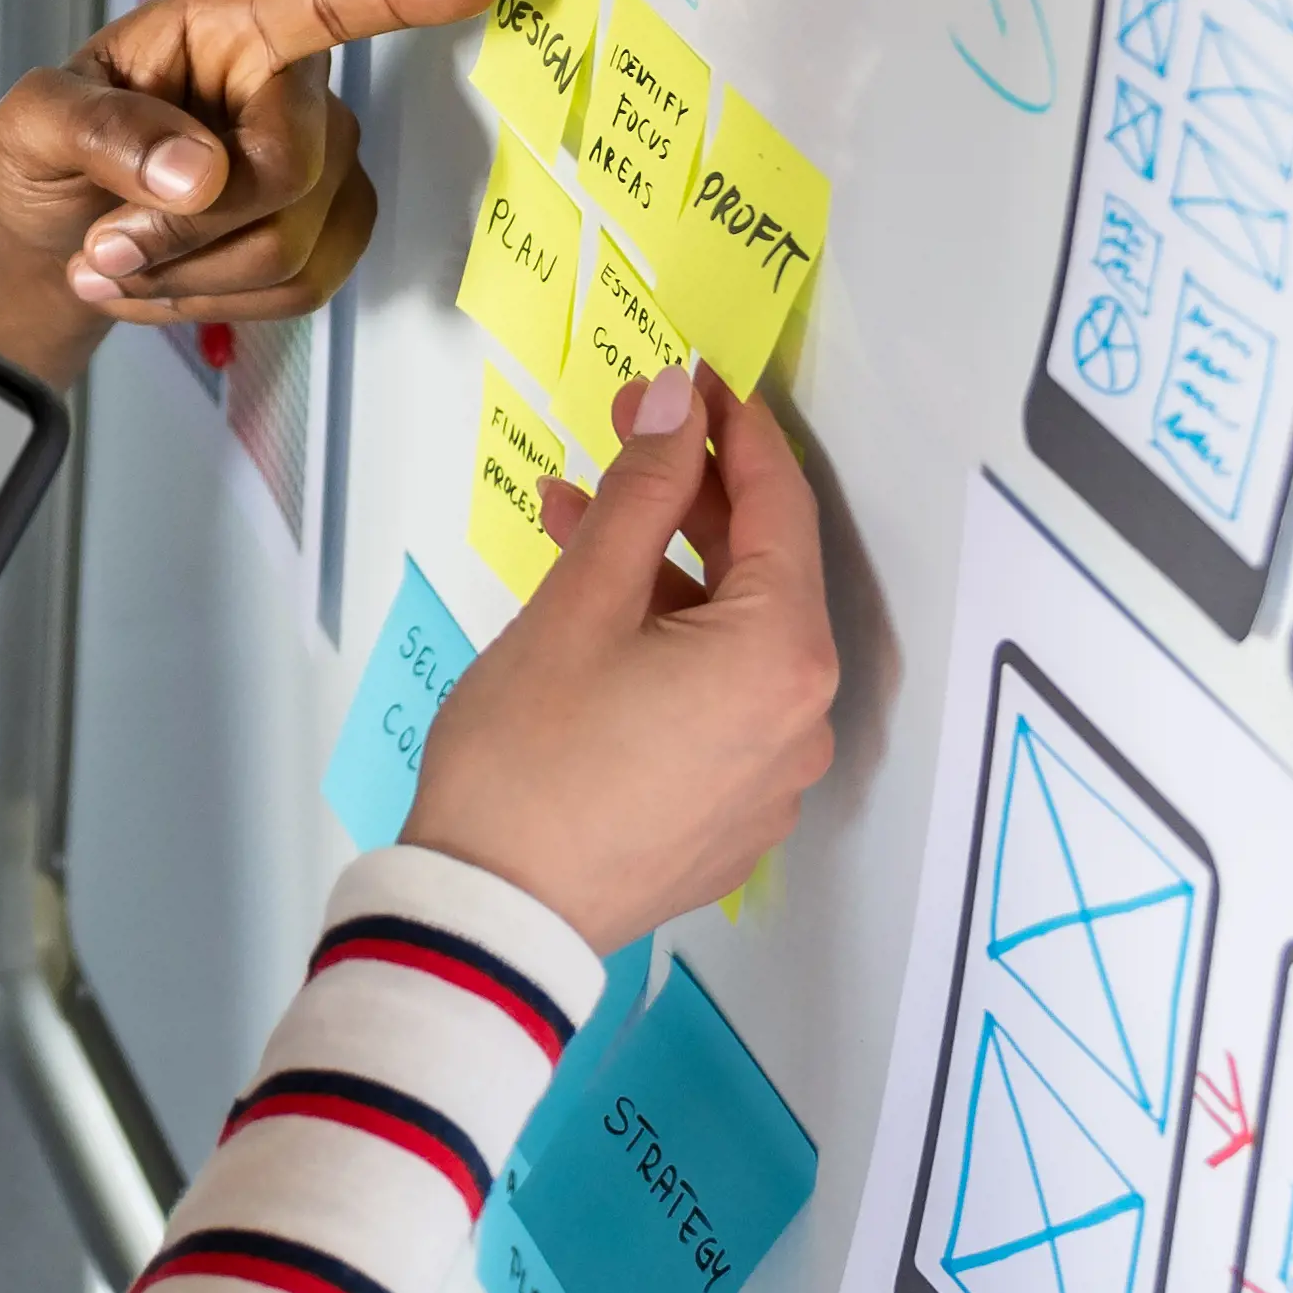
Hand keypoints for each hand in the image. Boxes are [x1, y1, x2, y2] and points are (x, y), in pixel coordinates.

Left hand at [0, 0, 496, 324]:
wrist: (62, 221)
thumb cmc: (57, 145)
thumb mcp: (33, 121)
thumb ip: (100, 131)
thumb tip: (198, 173)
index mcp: (230, 24)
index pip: (326, 0)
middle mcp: (294, 84)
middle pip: (285, 173)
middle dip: (183, 231)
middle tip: (100, 247)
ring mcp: (326, 159)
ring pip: (290, 248)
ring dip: (185, 278)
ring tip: (112, 262)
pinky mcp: (332, 228)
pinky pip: (298, 290)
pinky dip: (212, 304)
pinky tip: (157, 283)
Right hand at [402, 365, 838, 954]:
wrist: (490, 917)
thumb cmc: (529, 755)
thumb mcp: (581, 603)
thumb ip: (641, 492)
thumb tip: (676, 402)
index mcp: (782, 657)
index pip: (780, 507)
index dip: (732, 429)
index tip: (691, 374)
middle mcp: (802, 718)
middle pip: (762, 573)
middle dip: (688, 498)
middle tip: (621, 435)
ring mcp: (773, 777)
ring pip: (732, 637)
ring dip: (662, 572)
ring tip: (573, 523)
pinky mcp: (734, 815)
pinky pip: (718, 700)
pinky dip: (668, 646)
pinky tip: (594, 620)